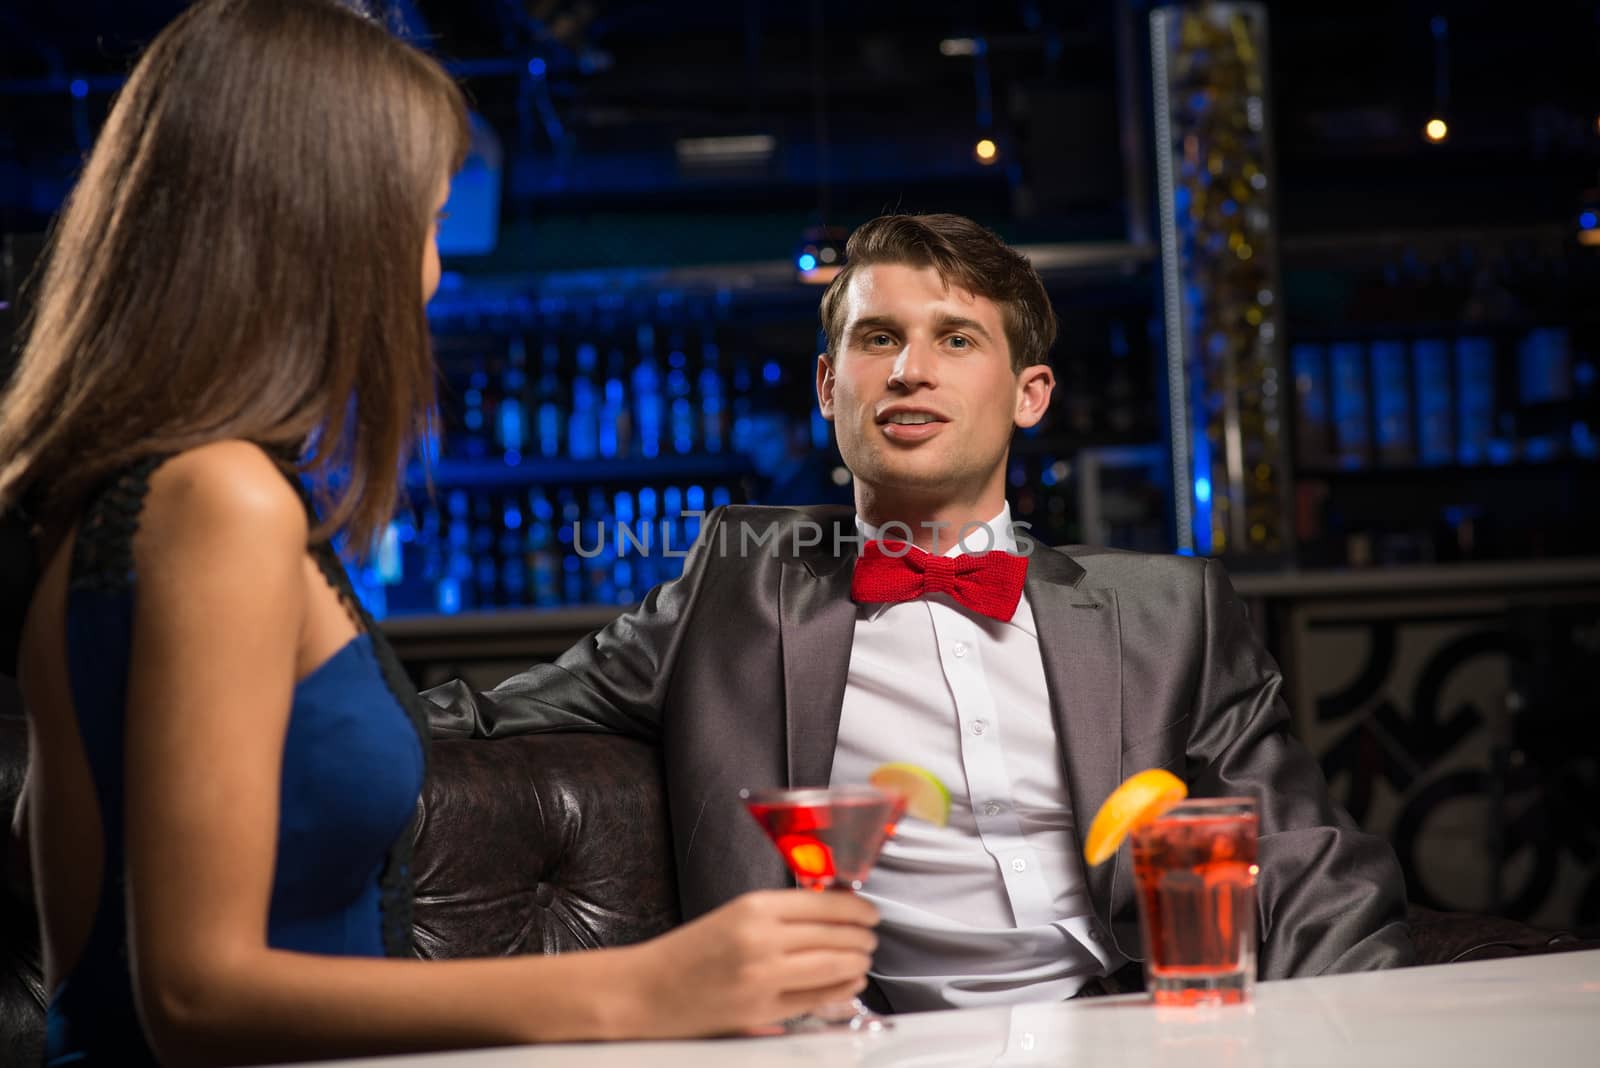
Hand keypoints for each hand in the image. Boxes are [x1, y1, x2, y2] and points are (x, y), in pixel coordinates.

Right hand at [624, 889, 878, 1037]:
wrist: (646, 991)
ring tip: (864, 957)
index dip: (857, 908)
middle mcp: (761, 939)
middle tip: (871, 936)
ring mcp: (763, 977)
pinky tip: (850, 981)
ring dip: (857, 960)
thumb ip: (778, 914)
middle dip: (862, 936)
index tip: (870, 912)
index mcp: (753, 908)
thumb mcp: (732, 916)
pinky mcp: (762, 1011)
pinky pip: (816, 997)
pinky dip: (841, 988)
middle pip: (835, 934)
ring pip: (832, 965)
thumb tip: (830, 912)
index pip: (824, 903)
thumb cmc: (687, 953)